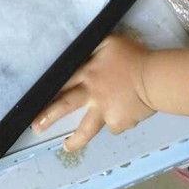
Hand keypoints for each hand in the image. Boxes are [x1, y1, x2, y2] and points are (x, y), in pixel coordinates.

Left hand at [31, 35, 155, 150]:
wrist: (154, 78)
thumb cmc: (133, 56)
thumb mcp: (109, 42)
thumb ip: (93, 47)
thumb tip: (82, 47)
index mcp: (87, 72)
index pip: (61, 83)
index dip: (47, 92)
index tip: (33, 101)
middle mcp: (91, 94)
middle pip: (64, 106)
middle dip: (47, 117)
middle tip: (35, 127)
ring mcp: (103, 111)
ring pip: (85, 129)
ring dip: (74, 140)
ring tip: (65, 146)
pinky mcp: (118, 123)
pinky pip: (114, 125)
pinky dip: (117, 121)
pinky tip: (127, 112)